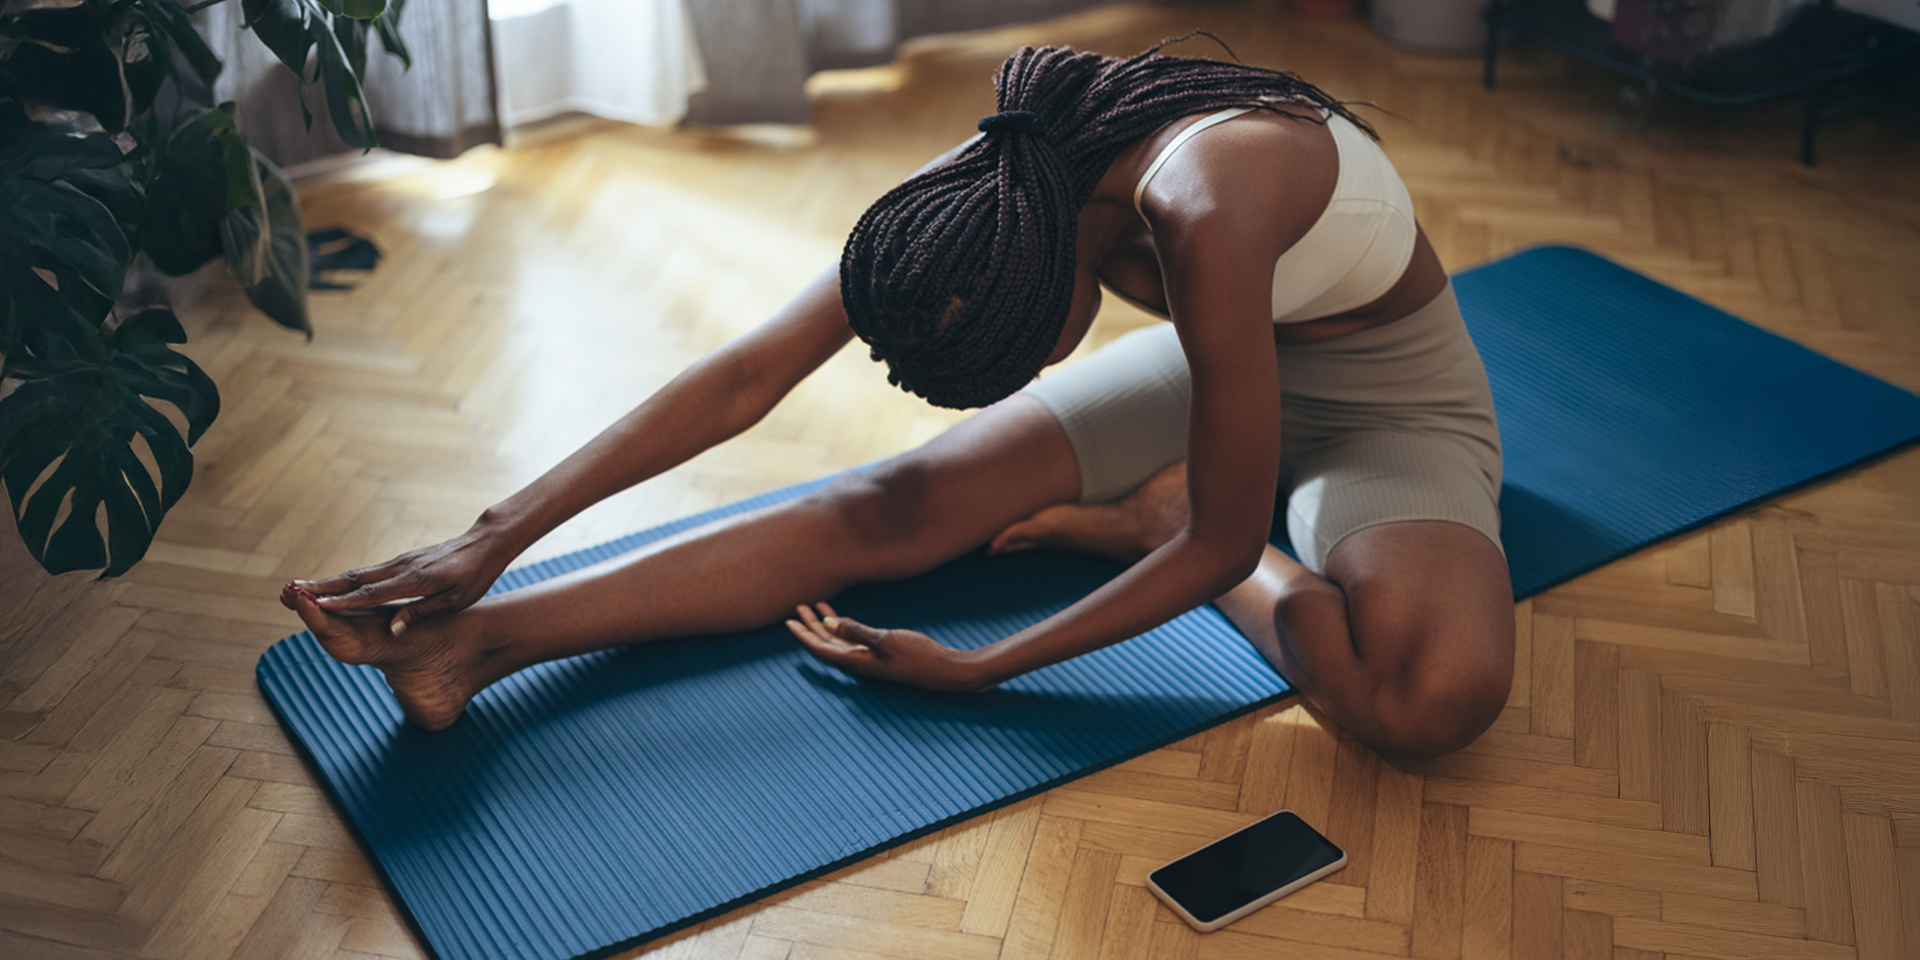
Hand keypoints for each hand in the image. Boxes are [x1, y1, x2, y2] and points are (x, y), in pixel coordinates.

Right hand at [289, 524, 510, 636]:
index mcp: (415, 581)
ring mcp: (400, 562)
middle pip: (356, 580)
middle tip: (289, 593)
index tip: (313, 607)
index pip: (371, 595)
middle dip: (322, 588)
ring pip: (359, 574)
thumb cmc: (475, 576)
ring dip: (329, 581)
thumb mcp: (456, 602)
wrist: (485, 543)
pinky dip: (347, 578)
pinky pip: (369, 572)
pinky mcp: (402, 560)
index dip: (341, 602)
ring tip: (299, 587)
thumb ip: (422, 613)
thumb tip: (392, 630)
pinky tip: (333, 584)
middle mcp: (402, 568)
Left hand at [786, 602, 986, 692]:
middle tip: (798, 608)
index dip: (803, 635)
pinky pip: (853, 641)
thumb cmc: (917, 655)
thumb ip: (855, 632)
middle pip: (826, 644)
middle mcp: (858, 663)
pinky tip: (841, 618)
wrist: (944, 670)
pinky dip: (844, 627)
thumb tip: (828, 624)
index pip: (821, 649)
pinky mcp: (880, 654)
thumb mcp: (886, 640)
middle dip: (810, 627)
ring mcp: (869, 659)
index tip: (789, 621)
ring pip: (838, 642)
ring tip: (814, 607)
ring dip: (825, 625)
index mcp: (856, 662)